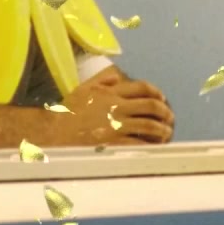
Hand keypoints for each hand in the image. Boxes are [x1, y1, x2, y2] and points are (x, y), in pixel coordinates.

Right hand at [55, 76, 175, 146]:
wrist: (54, 133)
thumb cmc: (67, 113)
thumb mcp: (83, 90)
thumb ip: (102, 82)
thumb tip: (118, 77)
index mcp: (110, 93)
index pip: (141, 87)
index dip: (156, 92)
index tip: (162, 98)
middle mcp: (116, 106)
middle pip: (150, 106)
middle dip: (165, 112)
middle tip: (169, 118)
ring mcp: (116, 125)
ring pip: (149, 125)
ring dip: (162, 130)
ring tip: (166, 134)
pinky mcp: (114, 143)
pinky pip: (139, 143)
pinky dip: (150, 145)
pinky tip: (153, 147)